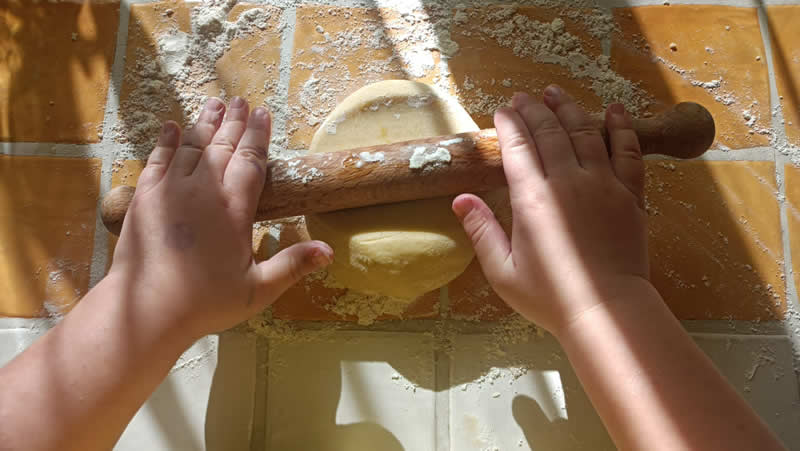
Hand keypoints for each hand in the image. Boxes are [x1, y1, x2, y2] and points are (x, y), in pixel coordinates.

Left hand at [109, 97, 332, 339]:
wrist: (146, 310)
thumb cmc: (205, 303)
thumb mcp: (257, 290)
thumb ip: (292, 265)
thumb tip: (329, 251)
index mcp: (234, 210)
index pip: (250, 161)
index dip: (258, 136)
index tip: (263, 114)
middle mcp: (203, 191)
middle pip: (222, 147)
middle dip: (234, 122)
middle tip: (241, 101)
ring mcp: (170, 191)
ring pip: (191, 147)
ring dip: (205, 124)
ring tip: (214, 104)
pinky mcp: (144, 198)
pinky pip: (157, 160)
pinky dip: (166, 141)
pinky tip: (171, 128)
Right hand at [452, 86, 648, 334]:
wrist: (606, 311)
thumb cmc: (550, 297)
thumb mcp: (502, 271)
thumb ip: (481, 231)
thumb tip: (460, 199)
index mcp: (532, 200)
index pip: (518, 149)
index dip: (509, 125)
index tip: (502, 110)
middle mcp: (567, 183)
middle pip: (549, 132)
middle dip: (534, 110)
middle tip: (524, 97)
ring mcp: (603, 184)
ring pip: (585, 132)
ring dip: (569, 109)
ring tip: (556, 93)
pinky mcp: (630, 194)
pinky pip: (628, 150)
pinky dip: (620, 127)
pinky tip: (613, 110)